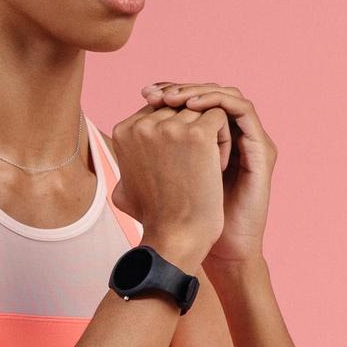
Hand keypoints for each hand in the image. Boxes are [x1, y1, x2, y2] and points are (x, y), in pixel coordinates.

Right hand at [108, 100, 229, 267]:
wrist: (176, 237)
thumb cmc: (154, 217)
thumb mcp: (125, 186)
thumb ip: (125, 162)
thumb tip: (122, 146)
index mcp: (123, 131)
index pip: (158, 111)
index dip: (176, 132)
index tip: (181, 162)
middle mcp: (142, 124)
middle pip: (179, 109)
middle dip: (192, 131)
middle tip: (195, 166)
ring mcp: (170, 127)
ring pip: (201, 111)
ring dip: (210, 136)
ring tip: (207, 167)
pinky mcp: (198, 134)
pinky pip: (219, 118)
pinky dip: (224, 139)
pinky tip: (218, 165)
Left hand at [139, 80, 271, 265]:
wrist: (205, 243)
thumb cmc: (173, 220)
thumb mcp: (147, 185)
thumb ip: (137, 163)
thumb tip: (108, 141)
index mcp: (207, 140)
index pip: (191, 101)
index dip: (169, 92)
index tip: (146, 92)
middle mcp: (229, 136)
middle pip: (207, 93)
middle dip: (180, 88)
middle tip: (156, 91)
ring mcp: (247, 140)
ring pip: (224, 95)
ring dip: (198, 91)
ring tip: (173, 98)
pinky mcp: (260, 147)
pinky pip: (241, 109)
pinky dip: (218, 101)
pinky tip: (192, 106)